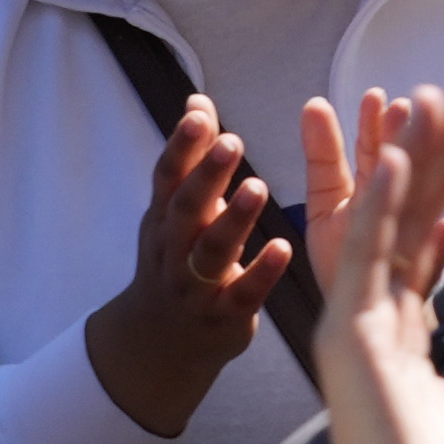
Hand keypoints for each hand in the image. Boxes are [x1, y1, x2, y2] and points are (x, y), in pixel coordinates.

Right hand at [84, 87, 296, 437]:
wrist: (159, 343)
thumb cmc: (177, 261)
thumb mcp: (177, 212)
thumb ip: (192, 158)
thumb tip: (198, 101)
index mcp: (164, 220)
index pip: (167, 177)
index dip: (181, 147)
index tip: (200, 115)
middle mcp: (173, 251)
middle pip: (186, 209)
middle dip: (206, 175)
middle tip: (232, 142)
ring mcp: (195, 287)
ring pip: (211, 252)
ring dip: (234, 218)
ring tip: (259, 188)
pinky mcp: (223, 318)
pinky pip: (242, 295)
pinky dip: (261, 273)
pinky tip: (284, 249)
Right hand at [298, 82, 443, 443]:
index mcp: (397, 330)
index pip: (425, 235)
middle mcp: (369, 316)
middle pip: (404, 214)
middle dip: (432, 150)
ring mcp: (353, 321)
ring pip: (385, 220)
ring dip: (410, 157)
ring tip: (431, 96)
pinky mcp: (346, 333)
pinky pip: (366, 254)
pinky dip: (383, 202)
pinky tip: (399, 154)